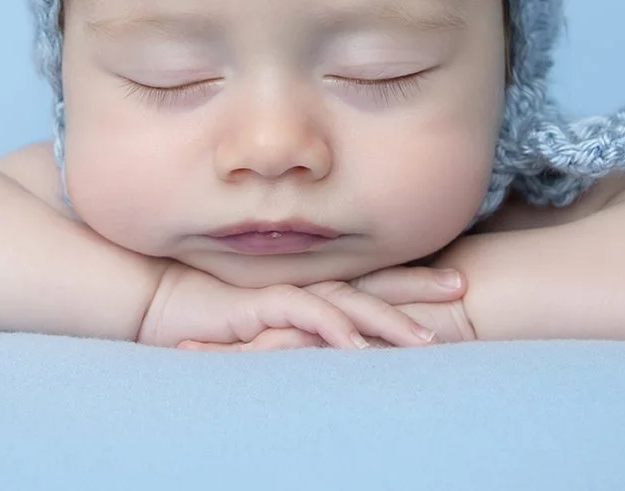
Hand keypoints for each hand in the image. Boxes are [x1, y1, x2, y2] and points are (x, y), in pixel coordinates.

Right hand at [169, 265, 474, 351]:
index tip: (457, 279)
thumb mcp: (273, 328)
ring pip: (348, 301)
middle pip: (372, 283)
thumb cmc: (215, 318)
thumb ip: (307, 329)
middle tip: (462, 285)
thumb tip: (352, 345)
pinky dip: (333, 328)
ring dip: (387, 320)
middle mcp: (307, 285)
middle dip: (418, 284)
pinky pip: (305, 315)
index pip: (372, 281)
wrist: (162, 305)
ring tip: (424, 340)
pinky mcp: (261, 304)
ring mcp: (286, 291)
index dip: (413, 279)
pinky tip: (357, 345)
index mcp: (314, 287)